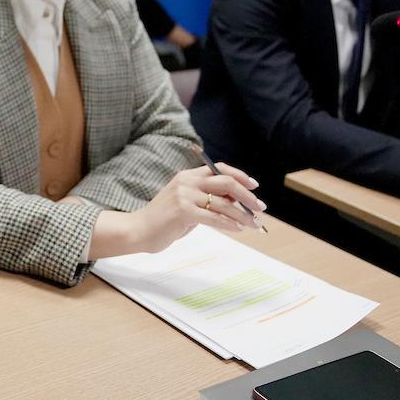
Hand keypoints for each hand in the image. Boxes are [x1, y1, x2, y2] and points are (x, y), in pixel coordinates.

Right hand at [90, 162, 264, 257]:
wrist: (138, 230)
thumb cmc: (164, 220)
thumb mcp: (186, 203)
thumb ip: (206, 199)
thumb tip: (236, 202)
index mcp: (187, 176)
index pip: (219, 168)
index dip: (240, 176)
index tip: (254, 186)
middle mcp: (187, 181)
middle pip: (226, 182)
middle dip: (247, 196)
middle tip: (260, 208)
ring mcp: (184, 195)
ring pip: (224, 203)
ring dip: (243, 215)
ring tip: (253, 224)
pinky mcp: (183, 211)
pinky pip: (214, 217)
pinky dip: (229, 224)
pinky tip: (238, 229)